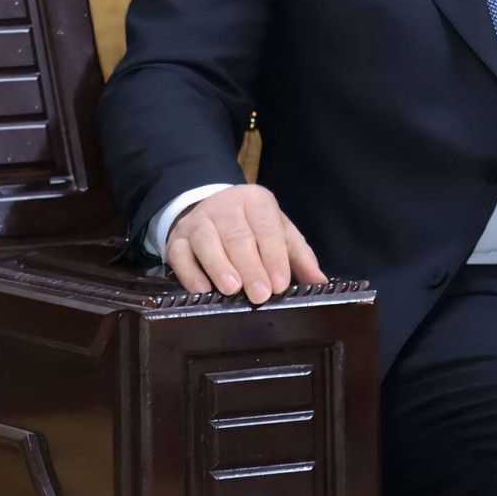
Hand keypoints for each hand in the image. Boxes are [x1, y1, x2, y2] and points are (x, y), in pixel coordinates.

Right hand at [162, 184, 327, 303]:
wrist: (213, 211)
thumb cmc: (253, 227)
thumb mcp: (279, 233)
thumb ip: (299, 257)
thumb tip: (320, 283)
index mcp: (256, 200)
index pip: (267, 228)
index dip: (274, 257)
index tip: (280, 284)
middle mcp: (225, 206)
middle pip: (238, 236)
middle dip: (250, 267)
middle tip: (260, 295)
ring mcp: (197, 221)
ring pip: (207, 242)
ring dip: (220, 267)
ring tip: (232, 289)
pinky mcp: (176, 239)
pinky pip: (179, 254)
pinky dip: (189, 273)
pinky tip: (202, 290)